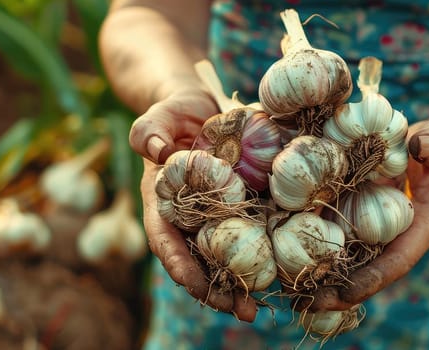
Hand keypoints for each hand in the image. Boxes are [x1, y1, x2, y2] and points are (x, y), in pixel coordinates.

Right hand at [131, 89, 260, 321]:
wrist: (197, 109)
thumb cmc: (173, 112)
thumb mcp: (158, 115)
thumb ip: (149, 129)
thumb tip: (153, 147)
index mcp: (160, 202)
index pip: (164, 238)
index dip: (177, 262)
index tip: (192, 284)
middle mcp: (185, 218)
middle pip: (195, 260)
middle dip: (213, 289)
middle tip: (237, 308)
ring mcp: (211, 218)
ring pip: (221, 258)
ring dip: (237, 285)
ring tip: (256, 308)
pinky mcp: (237, 211)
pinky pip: (247, 238)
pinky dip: (260, 258)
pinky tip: (279, 277)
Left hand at [297, 122, 428, 311]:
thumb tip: (424, 145)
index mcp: (422, 229)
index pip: (396, 263)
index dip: (371, 280)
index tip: (345, 295)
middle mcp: (398, 239)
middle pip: (368, 273)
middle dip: (339, 292)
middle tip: (308, 304)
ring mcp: (378, 234)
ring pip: (350, 263)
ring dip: (322, 279)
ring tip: (292, 295)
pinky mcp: (360, 222)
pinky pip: (338, 241)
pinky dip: (316, 252)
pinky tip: (287, 262)